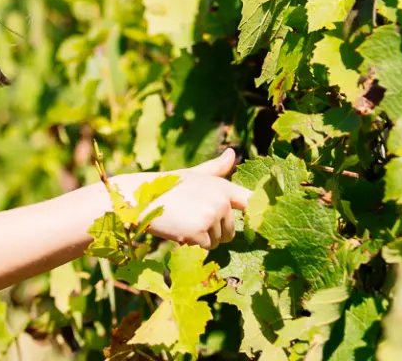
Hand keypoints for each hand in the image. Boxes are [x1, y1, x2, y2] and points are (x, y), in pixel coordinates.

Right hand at [114, 149, 253, 248]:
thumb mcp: (194, 174)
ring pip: (217, 242)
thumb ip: (216, 168)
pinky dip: (192, 246)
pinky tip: (179, 231)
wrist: (142, 197)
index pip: (251, 202)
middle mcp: (221, 201)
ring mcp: (211, 217)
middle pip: (231, 231)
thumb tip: (232, 153)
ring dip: (202, 239)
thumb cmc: (168, 185)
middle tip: (192, 218)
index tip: (259, 223)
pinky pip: (204, 249)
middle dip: (215, 231)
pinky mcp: (199, 232)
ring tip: (183, 222)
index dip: (257, 213)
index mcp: (222, 186)